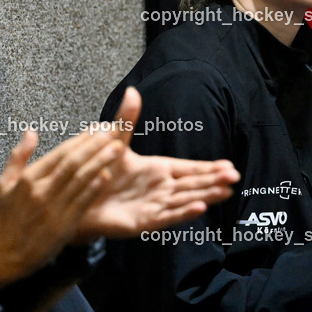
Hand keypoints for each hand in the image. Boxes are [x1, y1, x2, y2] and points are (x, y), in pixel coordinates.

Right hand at [0, 126, 125, 289]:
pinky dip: (95, 187)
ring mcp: (52, 208)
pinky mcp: (63, 225)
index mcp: (28, 179)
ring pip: (81, 179)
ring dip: (101, 162)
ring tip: (118, 148)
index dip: (81, 139)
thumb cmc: (8, 218)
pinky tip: (107, 175)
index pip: (60, 153)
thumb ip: (18, 156)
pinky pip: (82, 202)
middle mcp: (40, 191)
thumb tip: (31, 131)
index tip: (97, 128)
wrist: (7, 255)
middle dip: (95, 145)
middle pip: (72, 162)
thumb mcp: (4, 185)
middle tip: (112, 131)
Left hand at [73, 87, 240, 241]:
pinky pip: (167, 217)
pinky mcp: (144, 221)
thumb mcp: (114, 141)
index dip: (209, 167)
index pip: (190, 168)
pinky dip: (184, 213)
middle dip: (215, 181)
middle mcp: (160, 188)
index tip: (229, 165)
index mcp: (158, 169)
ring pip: (186, 200)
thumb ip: (127, 119)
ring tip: (226, 192)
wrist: (76, 197)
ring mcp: (154, 205)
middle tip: (235, 177)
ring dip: (206, 196)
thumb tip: (133, 90)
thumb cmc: (97, 170)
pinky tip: (200, 207)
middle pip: (194, 184)